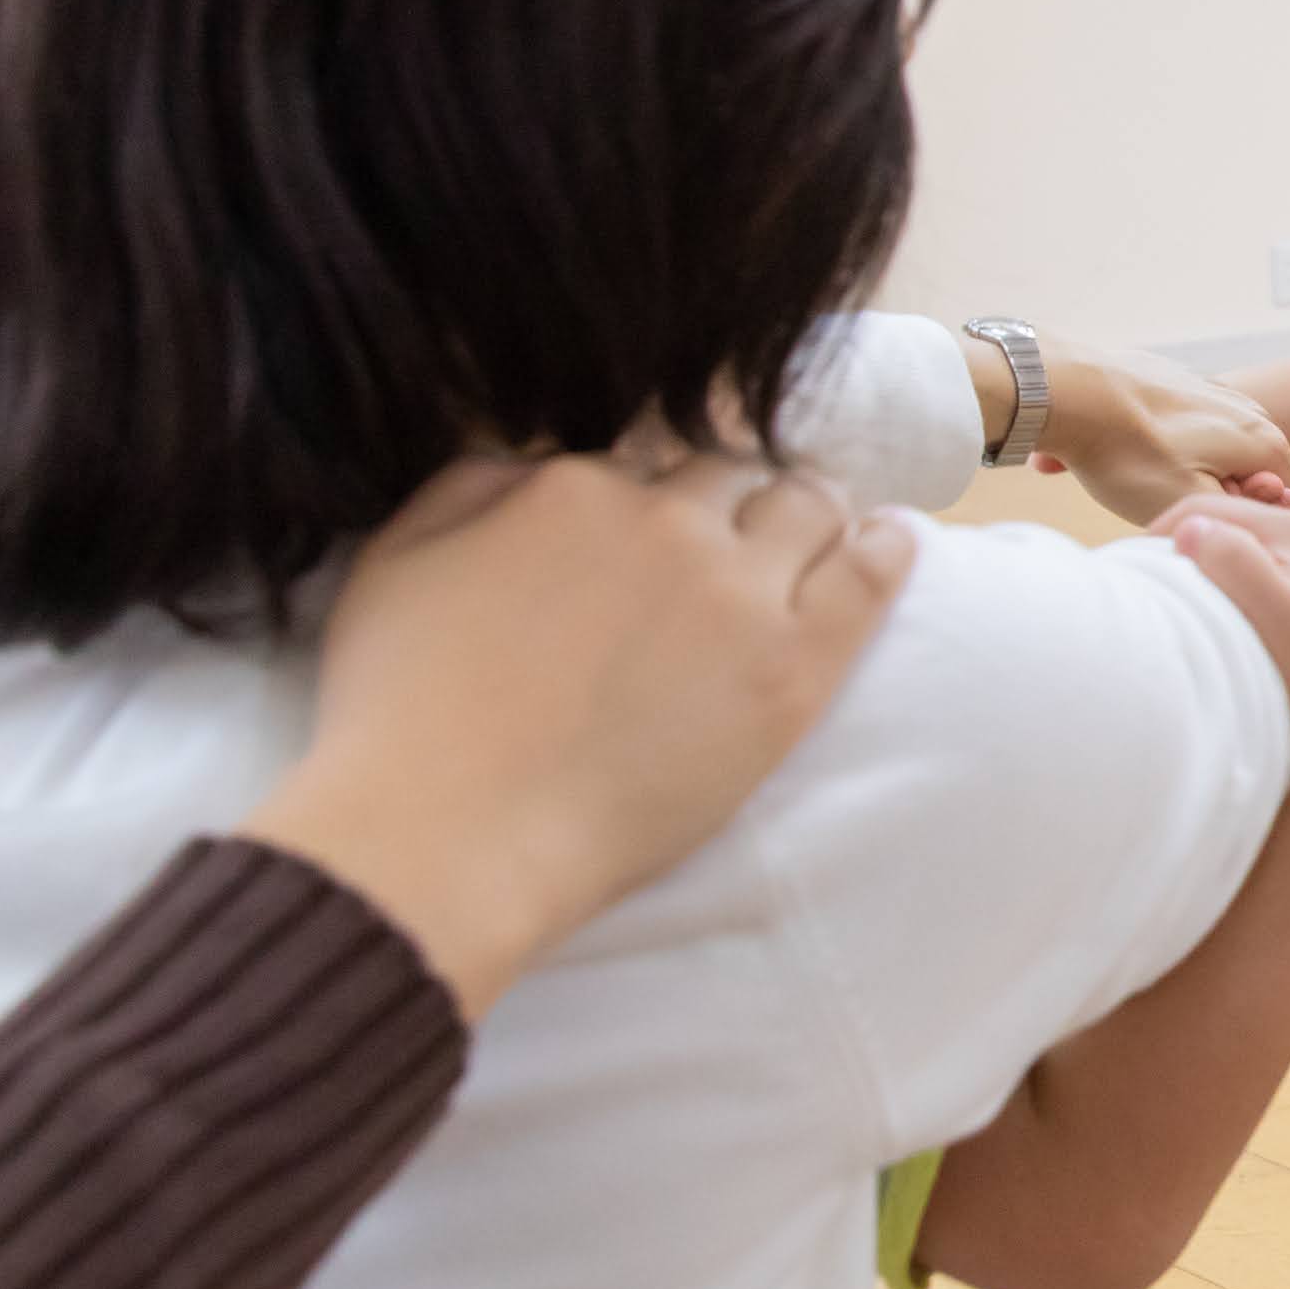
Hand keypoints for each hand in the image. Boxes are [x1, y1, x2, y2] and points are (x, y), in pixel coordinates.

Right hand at [250, 451, 917, 1014]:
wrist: (447, 837)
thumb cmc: (400, 713)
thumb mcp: (397, 555)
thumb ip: (474, 480)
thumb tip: (534, 452)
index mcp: (573, 485)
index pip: (646, 451)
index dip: (655, 480)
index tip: (661, 508)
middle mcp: (666, 522)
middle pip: (730, 472)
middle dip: (731, 492)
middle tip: (738, 527)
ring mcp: (738, 594)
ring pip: (807, 505)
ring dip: (810, 507)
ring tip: (819, 526)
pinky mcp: (791, 670)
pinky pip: (867, 577)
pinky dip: (886, 547)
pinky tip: (892, 538)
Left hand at [1042, 340, 1289, 522]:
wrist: (1070, 388)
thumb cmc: (1128, 451)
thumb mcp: (1191, 503)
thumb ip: (1244, 513)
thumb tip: (1271, 513)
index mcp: (1267, 442)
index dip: (1253, 530)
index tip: (1209, 530)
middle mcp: (1251, 412)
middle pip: (1251, 481)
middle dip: (1217, 502)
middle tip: (1166, 504)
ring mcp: (1214, 393)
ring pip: (1217, 457)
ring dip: (1188, 478)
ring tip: (1140, 478)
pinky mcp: (1178, 384)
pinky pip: (1188, 434)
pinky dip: (1165, 453)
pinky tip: (1126, 456)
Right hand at [1156, 493, 1289, 735]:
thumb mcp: (1272, 612)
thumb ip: (1233, 561)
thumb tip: (1190, 527)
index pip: (1212, 511)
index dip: (1164, 533)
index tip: (1135, 567)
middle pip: (1240, 526)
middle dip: (1195, 548)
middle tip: (1158, 584)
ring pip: (1265, 551)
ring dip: (1228, 568)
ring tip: (1198, 601)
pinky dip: (1260, 588)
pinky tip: (1247, 617)